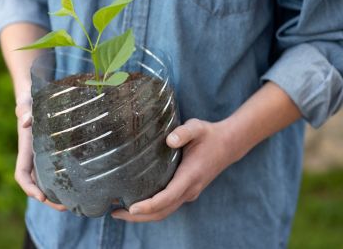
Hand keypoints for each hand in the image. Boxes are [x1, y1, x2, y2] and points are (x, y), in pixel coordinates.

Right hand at [14, 96, 66, 211]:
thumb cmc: (31, 100)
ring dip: (58, 193)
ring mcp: (44, 155)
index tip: (42, 198)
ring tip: (76, 202)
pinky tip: (80, 184)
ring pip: (48, 180)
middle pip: (37, 184)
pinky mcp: (55, 151)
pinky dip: (65, 180)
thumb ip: (24, 110)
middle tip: (67, 207)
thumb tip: (25, 121)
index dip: (29, 188)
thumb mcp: (27, 103)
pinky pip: (58, 170)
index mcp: (26, 149)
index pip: (22, 175)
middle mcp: (34, 155)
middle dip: (48, 199)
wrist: (36, 95)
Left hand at [111, 118, 235, 221]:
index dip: (148, 205)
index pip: (167, 197)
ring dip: (143, 216)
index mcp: (190, 176)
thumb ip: (184, 132)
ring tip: (120, 211)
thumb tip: (169, 140)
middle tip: (114, 213)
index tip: (131, 208)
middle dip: (138, 216)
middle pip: (162, 212)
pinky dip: (152, 210)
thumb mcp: (197, 127)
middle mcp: (190, 189)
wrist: (228, 145)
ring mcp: (189, 193)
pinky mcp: (187, 191)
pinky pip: (168, 206)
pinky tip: (138, 203)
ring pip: (165, 212)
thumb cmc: (209, 135)